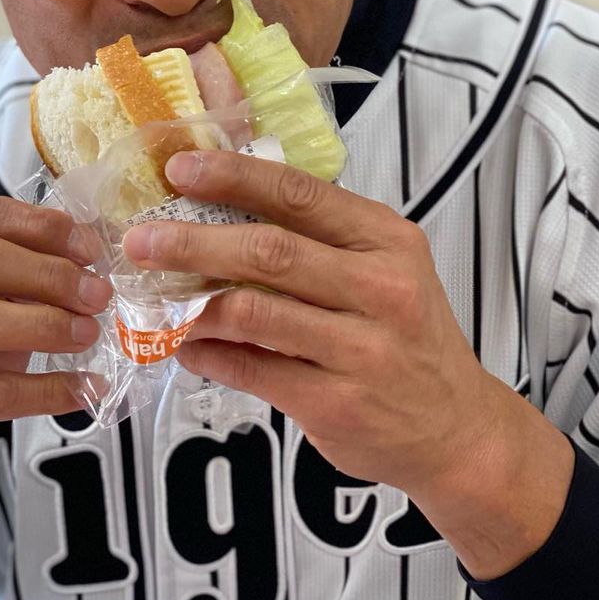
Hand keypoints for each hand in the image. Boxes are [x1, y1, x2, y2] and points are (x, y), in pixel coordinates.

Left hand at [122, 150, 572, 577]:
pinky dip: (209, 354)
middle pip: (269, 252)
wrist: (457, 430)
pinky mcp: (335, 403)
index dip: (234, 178)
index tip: (179, 170)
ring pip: (253, 313)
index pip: (300, 194)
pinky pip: (252, 370)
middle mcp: (380, 289)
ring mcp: (360, 350)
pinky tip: (187, 346)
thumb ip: (323, 239)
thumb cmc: (409, 338)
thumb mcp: (388, 269)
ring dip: (191, 302)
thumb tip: (225, 208)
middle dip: (193, 241)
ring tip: (153, 295)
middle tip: (141, 239)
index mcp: (388, 242)